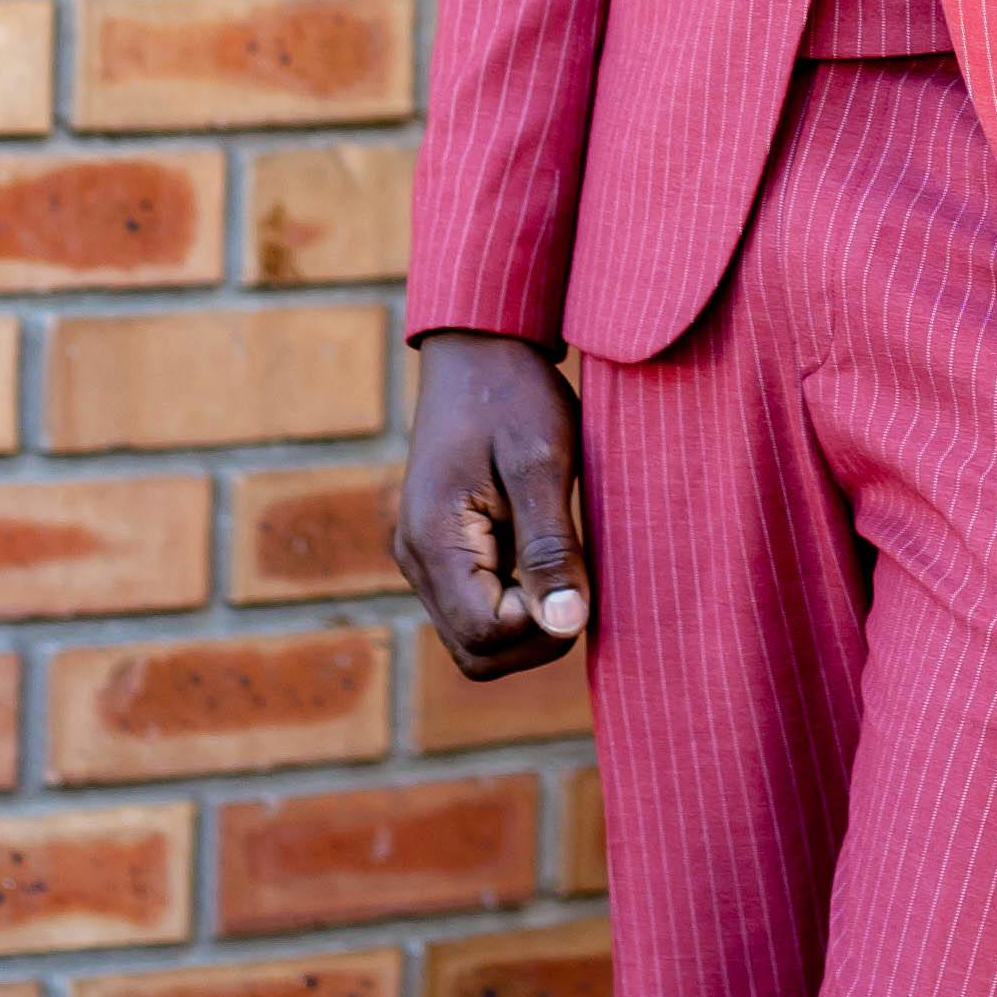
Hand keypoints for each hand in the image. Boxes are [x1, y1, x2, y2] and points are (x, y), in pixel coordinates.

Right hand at [394, 331, 591, 677]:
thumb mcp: (542, 461)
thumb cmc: (513, 392)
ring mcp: (424, 556)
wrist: (479, 344)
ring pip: (476, 637)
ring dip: (527, 620)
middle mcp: (417, 559)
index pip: (486, 637)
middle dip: (536, 637)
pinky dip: (516, 599)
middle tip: (579, 577)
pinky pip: (477, 604)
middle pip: (477, 653)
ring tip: (565, 559)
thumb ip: (550, 547)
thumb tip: (566, 626)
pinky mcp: (441, 548)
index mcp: (434, 539)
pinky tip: (548, 552)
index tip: (580, 575)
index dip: (542, 626)